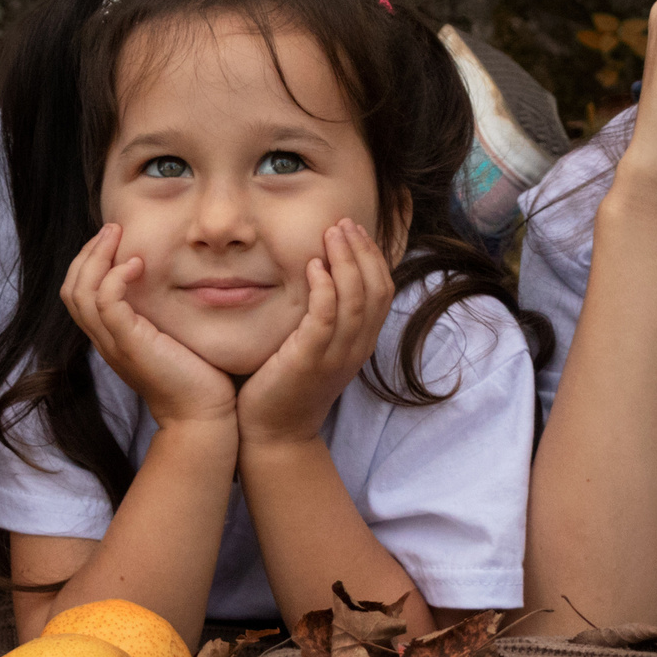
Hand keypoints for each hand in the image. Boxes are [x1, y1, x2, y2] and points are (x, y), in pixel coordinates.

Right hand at [63, 225, 236, 427]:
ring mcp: (114, 344)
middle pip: (70, 290)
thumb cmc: (197, 379)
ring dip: (96, 257)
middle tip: (112, 228)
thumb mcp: (172, 339)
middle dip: (87, 253)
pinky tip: (137, 265)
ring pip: (80, 292)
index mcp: (111, 339)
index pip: (78, 294)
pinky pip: (105, 303)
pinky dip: (114, 277)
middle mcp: (105, 341)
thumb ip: (161, 316)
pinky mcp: (130, 344)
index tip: (114, 240)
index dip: (88, 263)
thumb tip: (173, 285)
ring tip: (118, 236)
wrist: (203, 417)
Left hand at [235, 219, 393, 447]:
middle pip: (376, 289)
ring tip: (332, 232)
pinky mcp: (310, 360)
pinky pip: (326, 317)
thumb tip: (319, 275)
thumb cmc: (287, 385)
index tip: (355, 229)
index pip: (382, 291)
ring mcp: (336, 356)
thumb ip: (324, 317)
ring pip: (356, 299)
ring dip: (346, 261)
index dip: (372, 256)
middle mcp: (356, 348)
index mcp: (360, 343)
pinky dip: (324, 288)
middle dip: (362, 251)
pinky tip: (314, 266)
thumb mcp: (315, 347)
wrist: (274, 434)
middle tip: (344, 223)